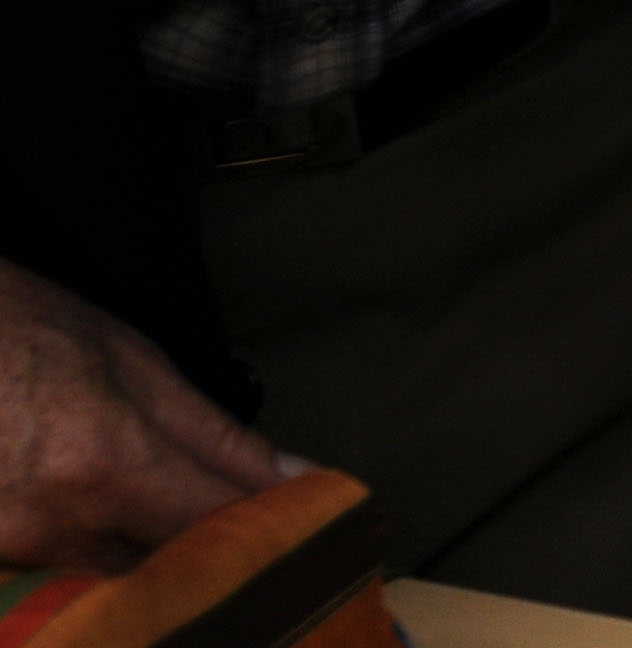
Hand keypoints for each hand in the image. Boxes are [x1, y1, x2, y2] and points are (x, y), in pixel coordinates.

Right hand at [0, 257, 291, 570]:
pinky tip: (129, 527)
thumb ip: (217, 436)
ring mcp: (12, 551)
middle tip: (262, 527)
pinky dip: (108, 558)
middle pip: (171, 569)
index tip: (317, 521)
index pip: (217, 524)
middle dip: (224, 551)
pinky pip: (70, 575)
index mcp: (103, 463)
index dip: (275, 527)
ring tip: (192, 519)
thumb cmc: (29, 334)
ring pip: (121, 581)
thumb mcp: (137, 365)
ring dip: (165, 558)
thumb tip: (291, 477)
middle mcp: (53, 523)